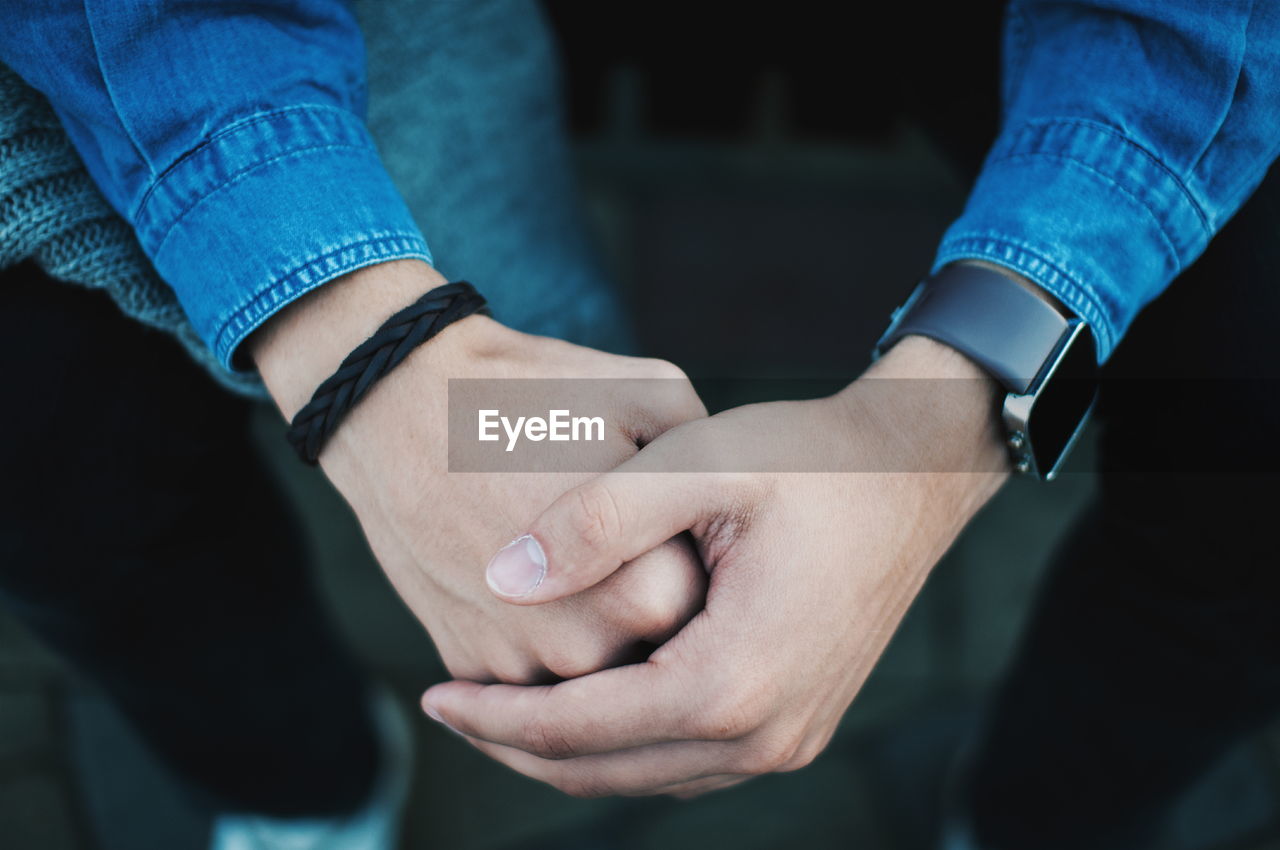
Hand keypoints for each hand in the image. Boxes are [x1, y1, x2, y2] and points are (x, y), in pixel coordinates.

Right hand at [252, 260, 708, 683]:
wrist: (396, 401)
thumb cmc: (532, 389)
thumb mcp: (654, 393)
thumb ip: (710, 465)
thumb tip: (733, 511)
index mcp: (645, 590)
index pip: (707, 609)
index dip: (696, 559)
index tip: (681, 521)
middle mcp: (583, 649)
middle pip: (653, 649)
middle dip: (649, 600)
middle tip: (635, 541)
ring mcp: (518, 667)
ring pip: (591, 671)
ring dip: (597, 628)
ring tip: (589, 556)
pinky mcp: (468, 666)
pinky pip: (533, 673)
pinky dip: (544, 635)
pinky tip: (542, 577)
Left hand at [421, 336, 1008, 795]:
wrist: (914, 473)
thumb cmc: (808, 458)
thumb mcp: (698, 462)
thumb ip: (594, 519)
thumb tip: (498, 581)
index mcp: (731, 680)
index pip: (578, 729)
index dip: (494, 718)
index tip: (429, 694)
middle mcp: (763, 734)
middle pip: (604, 770)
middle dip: (517, 745)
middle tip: (450, 704)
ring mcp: (787, 739)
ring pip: (642, 775)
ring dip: (566, 748)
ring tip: (501, 704)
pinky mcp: (795, 725)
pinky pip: (683, 760)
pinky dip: (621, 741)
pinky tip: (583, 696)